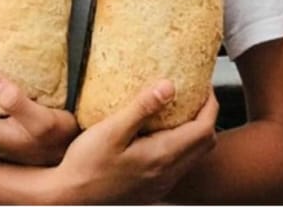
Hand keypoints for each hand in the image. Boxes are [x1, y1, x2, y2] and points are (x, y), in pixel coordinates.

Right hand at [49, 80, 218, 203]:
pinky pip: (179, 166)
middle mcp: (168, 173)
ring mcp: (162, 184)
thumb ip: (141, 108)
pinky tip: (160, 137)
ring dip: (195, 133)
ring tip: (180, 112)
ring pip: (194, 157)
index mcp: (162, 156)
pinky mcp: (152, 190)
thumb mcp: (111, 130)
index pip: (203, 129)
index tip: (204, 87)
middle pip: (205, 143)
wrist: (71, 197)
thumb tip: (168, 86)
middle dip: (207, 117)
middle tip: (196, 97)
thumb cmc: (86, 164)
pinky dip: (182, 147)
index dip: (210, 105)